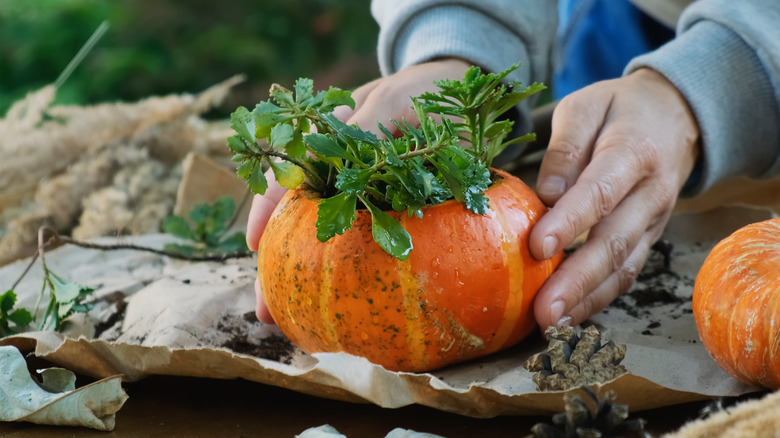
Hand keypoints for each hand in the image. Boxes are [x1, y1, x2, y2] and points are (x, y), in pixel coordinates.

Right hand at [249, 58, 471, 323]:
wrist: (467, 95)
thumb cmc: (424, 91)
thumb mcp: (392, 101)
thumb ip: (363, 129)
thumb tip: (334, 172)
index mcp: (328, 139)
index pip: (286, 176)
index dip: (267, 210)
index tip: (255, 245)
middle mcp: (339, 172)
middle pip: (299, 220)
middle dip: (279, 262)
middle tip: (266, 308)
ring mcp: (365, 195)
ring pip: (329, 240)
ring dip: (311, 277)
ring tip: (293, 321)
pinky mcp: (394, 212)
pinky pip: (372, 245)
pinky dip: (358, 273)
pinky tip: (349, 302)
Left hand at [529, 68, 699, 327]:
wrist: (676, 116)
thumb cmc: (618, 111)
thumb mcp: (586, 108)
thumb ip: (565, 148)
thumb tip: (545, 196)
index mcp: (633, 152)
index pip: (600, 192)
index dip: (569, 222)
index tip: (537, 247)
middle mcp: (650, 193)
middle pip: (614, 241)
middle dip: (576, 280)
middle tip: (543, 310)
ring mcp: (653, 221)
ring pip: (623, 266)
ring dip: (587, 299)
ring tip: (551, 324)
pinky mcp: (649, 238)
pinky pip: (627, 273)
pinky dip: (600, 298)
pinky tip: (571, 316)